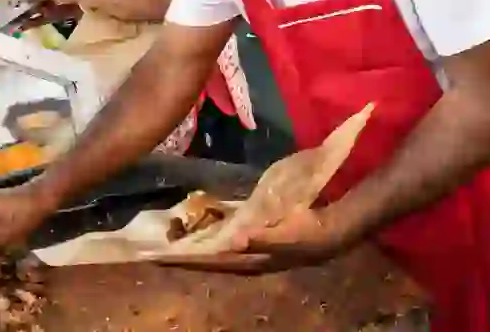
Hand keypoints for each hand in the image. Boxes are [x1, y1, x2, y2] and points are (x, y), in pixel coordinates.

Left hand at [155, 206, 353, 274]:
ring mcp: (251, 251)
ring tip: (172, 239)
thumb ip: (262, 238)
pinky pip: (225, 241)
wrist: (333, 231)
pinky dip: (210, 237)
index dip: (186, 259)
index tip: (160, 255)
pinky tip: (201, 228)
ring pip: (215, 252)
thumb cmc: (310, 231)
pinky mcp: (256, 240)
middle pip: (208, 260)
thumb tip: (233, 242)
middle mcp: (247, 259)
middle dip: (184, 255)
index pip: (211, 261)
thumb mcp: (289, 234)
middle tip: (157, 248)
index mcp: (250, 260)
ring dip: (195, 247)